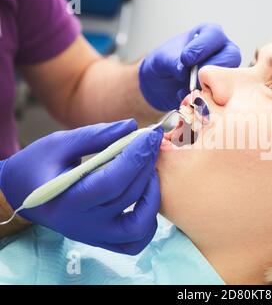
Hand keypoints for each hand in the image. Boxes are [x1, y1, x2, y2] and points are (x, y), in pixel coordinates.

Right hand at [0, 120, 163, 254]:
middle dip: (146, 165)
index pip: (111, 181)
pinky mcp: (103, 240)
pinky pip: (135, 242)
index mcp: (65, 200)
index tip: (149, 135)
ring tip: (149, 170)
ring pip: (138, 227)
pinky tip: (146, 196)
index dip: (135, 156)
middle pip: (127, 197)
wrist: (21, 194)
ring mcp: (94, 236)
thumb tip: (131, 126)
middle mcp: (82, 224)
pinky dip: (148, 221)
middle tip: (152, 143)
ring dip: (152, 197)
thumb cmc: (38, 166)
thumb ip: (96, 135)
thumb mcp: (59, 144)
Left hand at [139, 23, 240, 110]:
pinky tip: (188, 97)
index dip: (202, 47)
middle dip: (211, 67)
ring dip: (208, 85)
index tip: (186, 59)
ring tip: (188, 89)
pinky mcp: (222, 90)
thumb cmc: (165, 63)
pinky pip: (220, 95)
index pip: (214, 35)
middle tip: (194, 76)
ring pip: (229, 77)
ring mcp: (225, 72)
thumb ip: (172, 62)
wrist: (162, 84)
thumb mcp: (162, 59)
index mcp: (209, 34)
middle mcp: (223, 51)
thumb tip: (183, 72)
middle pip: (231, 56)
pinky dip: (204, 99)